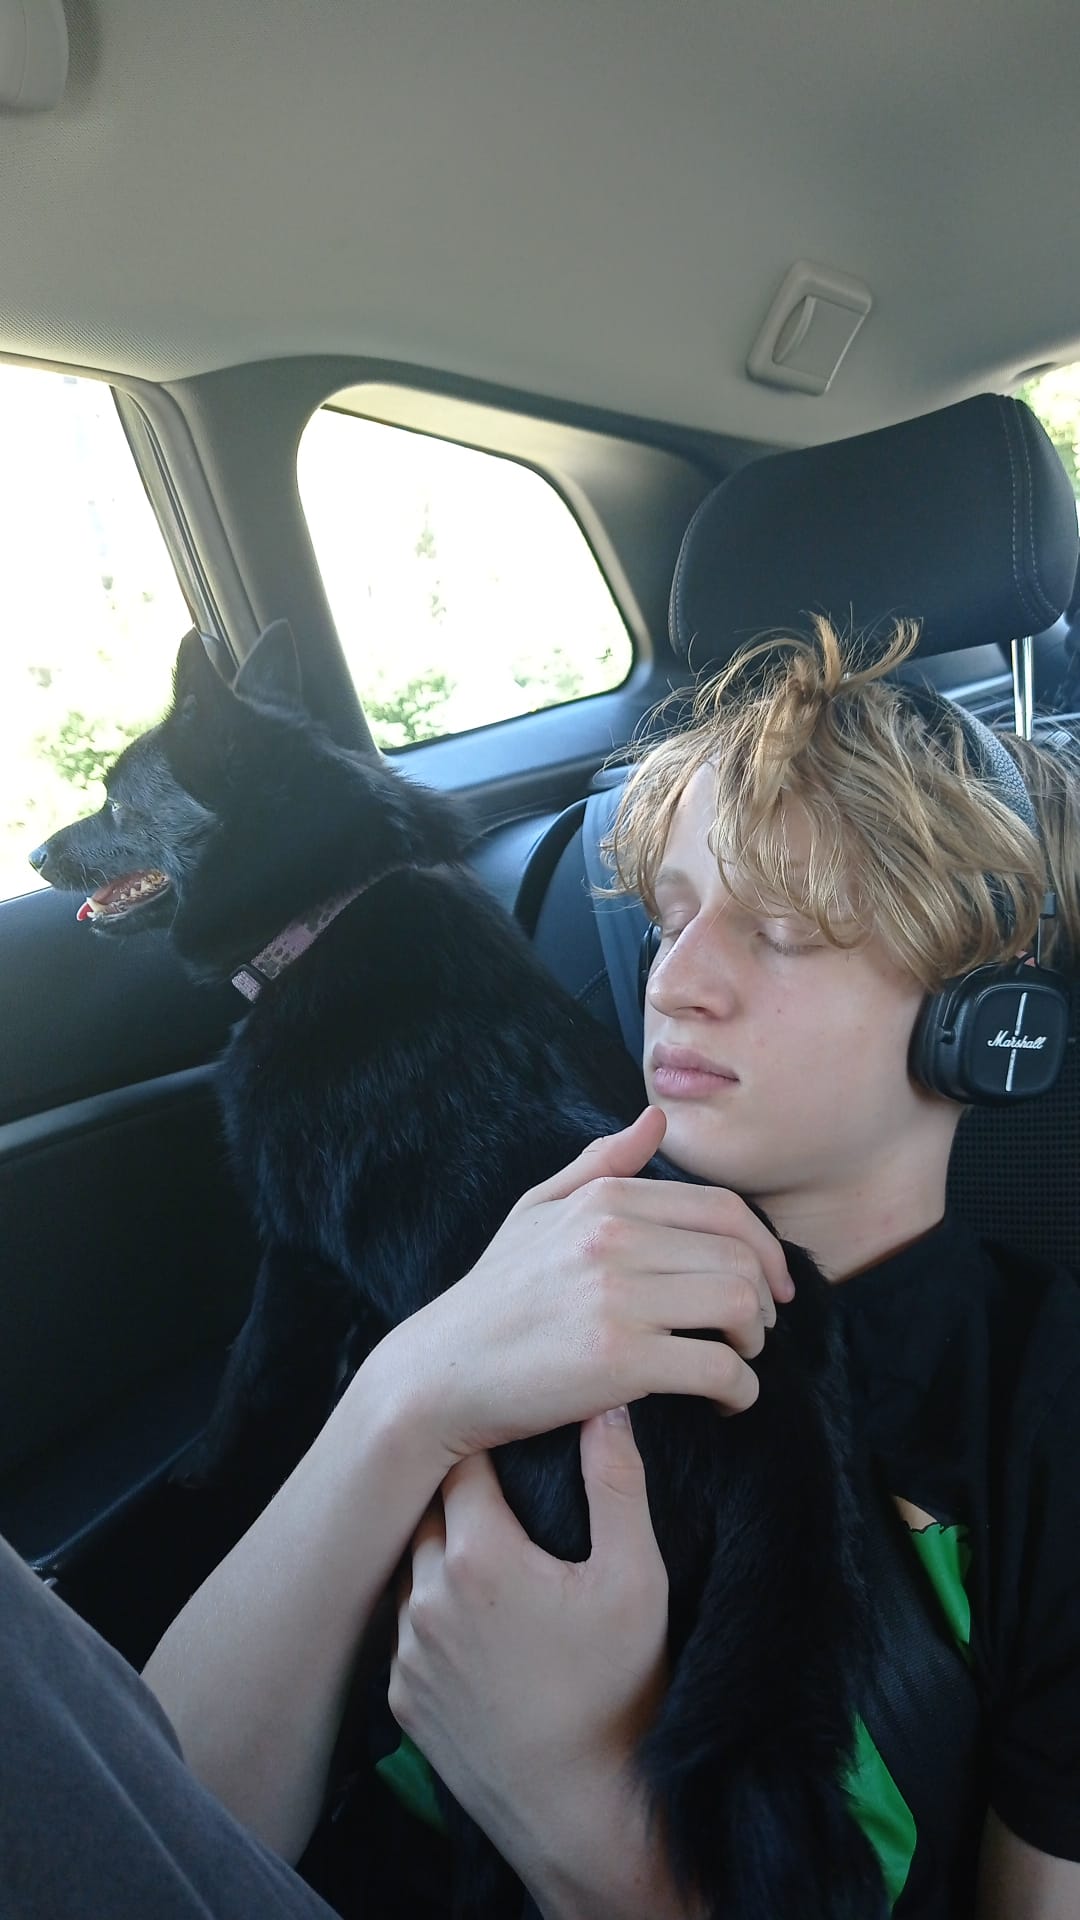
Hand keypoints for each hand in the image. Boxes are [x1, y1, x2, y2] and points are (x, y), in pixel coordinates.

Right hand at [376, 1105, 793, 1461]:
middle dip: (765, 1299)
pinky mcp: (619, 1361)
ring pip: (739, 1306)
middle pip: (740, 1258)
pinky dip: (739, 1390)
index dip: (766, 1248)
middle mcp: (614, 1239)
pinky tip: (727, 1400)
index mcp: (604, 1201)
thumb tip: (656, 1119)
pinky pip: (717, 1368)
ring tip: (739, 1359)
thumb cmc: (494, 1295)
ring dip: (755, 1342)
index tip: (773, 1284)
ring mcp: (617, 1298)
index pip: (723, 1209)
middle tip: (757, 1330)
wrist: (438, 1373)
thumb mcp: (535, 1212)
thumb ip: (600, 1165)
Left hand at [389, 1408, 681, 1909]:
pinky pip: (406, 1628)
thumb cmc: (618, 1690)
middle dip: (461, 1490)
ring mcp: (406, 1651)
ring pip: (411, 1566)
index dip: (489, 1442)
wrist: (582, 1810)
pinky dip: (433, 1611)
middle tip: (502, 1483)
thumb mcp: (637, 1577)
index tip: (511, 1432)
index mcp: (479, 1554)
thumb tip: (606, 1405)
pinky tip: (476, 1618)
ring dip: (442, 1550)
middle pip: (428, 1508)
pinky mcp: (401, 1697)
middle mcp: (426, 1595)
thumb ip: (617, 1482)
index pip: (462, 1461)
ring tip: (489, 1544)